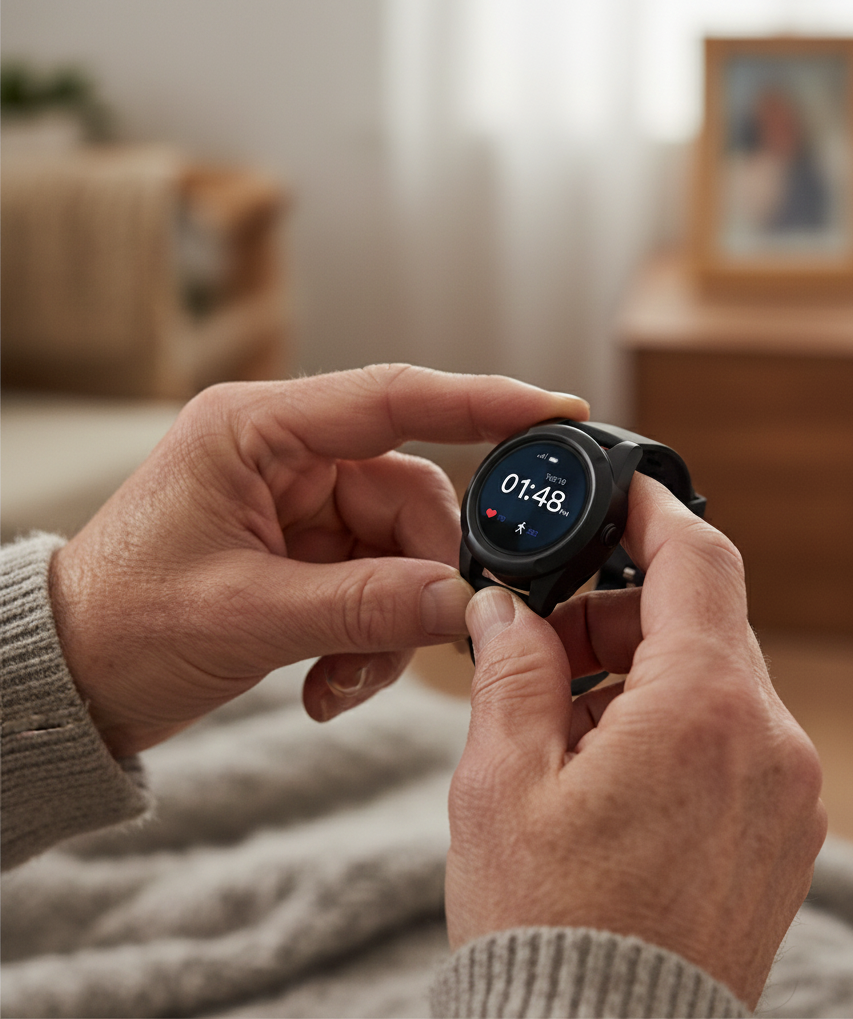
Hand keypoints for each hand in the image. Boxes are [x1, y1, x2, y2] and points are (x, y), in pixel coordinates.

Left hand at [49, 365, 588, 757]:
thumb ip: (366, 603)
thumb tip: (466, 604)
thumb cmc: (120, 625)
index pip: (393, 398)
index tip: (557, 410)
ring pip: (401, 551)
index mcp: (255, 429)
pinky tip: (330, 682)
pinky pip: (377, 584)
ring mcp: (298, 506)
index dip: (483, 401)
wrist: (67, 682)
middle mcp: (285, 456)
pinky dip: (370, 639)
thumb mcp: (248, 614)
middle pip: (410, 498)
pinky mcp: (305, 552)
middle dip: (422, 577)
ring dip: (391, 624)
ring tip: (345, 679)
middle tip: (423, 639)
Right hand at [445, 475, 826, 1009]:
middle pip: (701, 621)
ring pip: (716, 678)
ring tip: (564, 719)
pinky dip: (675, 720)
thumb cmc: (547, 923)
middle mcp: (770, 743)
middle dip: (620, 612)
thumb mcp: (503, 777)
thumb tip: (503, 605)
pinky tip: (610, 762)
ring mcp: (789, 791)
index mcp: (702, 711)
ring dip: (643, 670)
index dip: (654, 511)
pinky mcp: (784, 830)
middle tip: (544, 639)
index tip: (622, 490)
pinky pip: (734, 736)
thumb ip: (511, 667)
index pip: (697, 560)